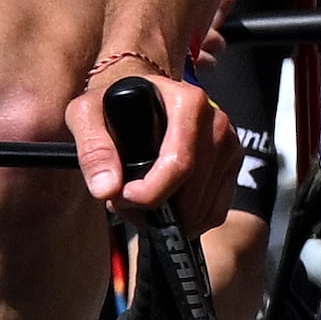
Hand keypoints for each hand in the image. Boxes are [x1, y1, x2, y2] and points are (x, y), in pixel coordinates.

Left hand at [70, 62, 235, 227]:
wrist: (138, 98)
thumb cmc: (112, 105)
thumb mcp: (87, 113)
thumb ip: (93, 149)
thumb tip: (107, 189)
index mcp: (189, 103)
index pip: (180, 162)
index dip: (150, 191)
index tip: (120, 199)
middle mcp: (217, 123)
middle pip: (193, 191)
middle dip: (155, 210)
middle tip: (121, 204)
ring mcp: (231, 145)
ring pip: (204, 207)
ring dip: (170, 219)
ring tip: (138, 204)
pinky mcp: (233, 165)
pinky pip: (216, 211)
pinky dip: (189, 221)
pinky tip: (164, 207)